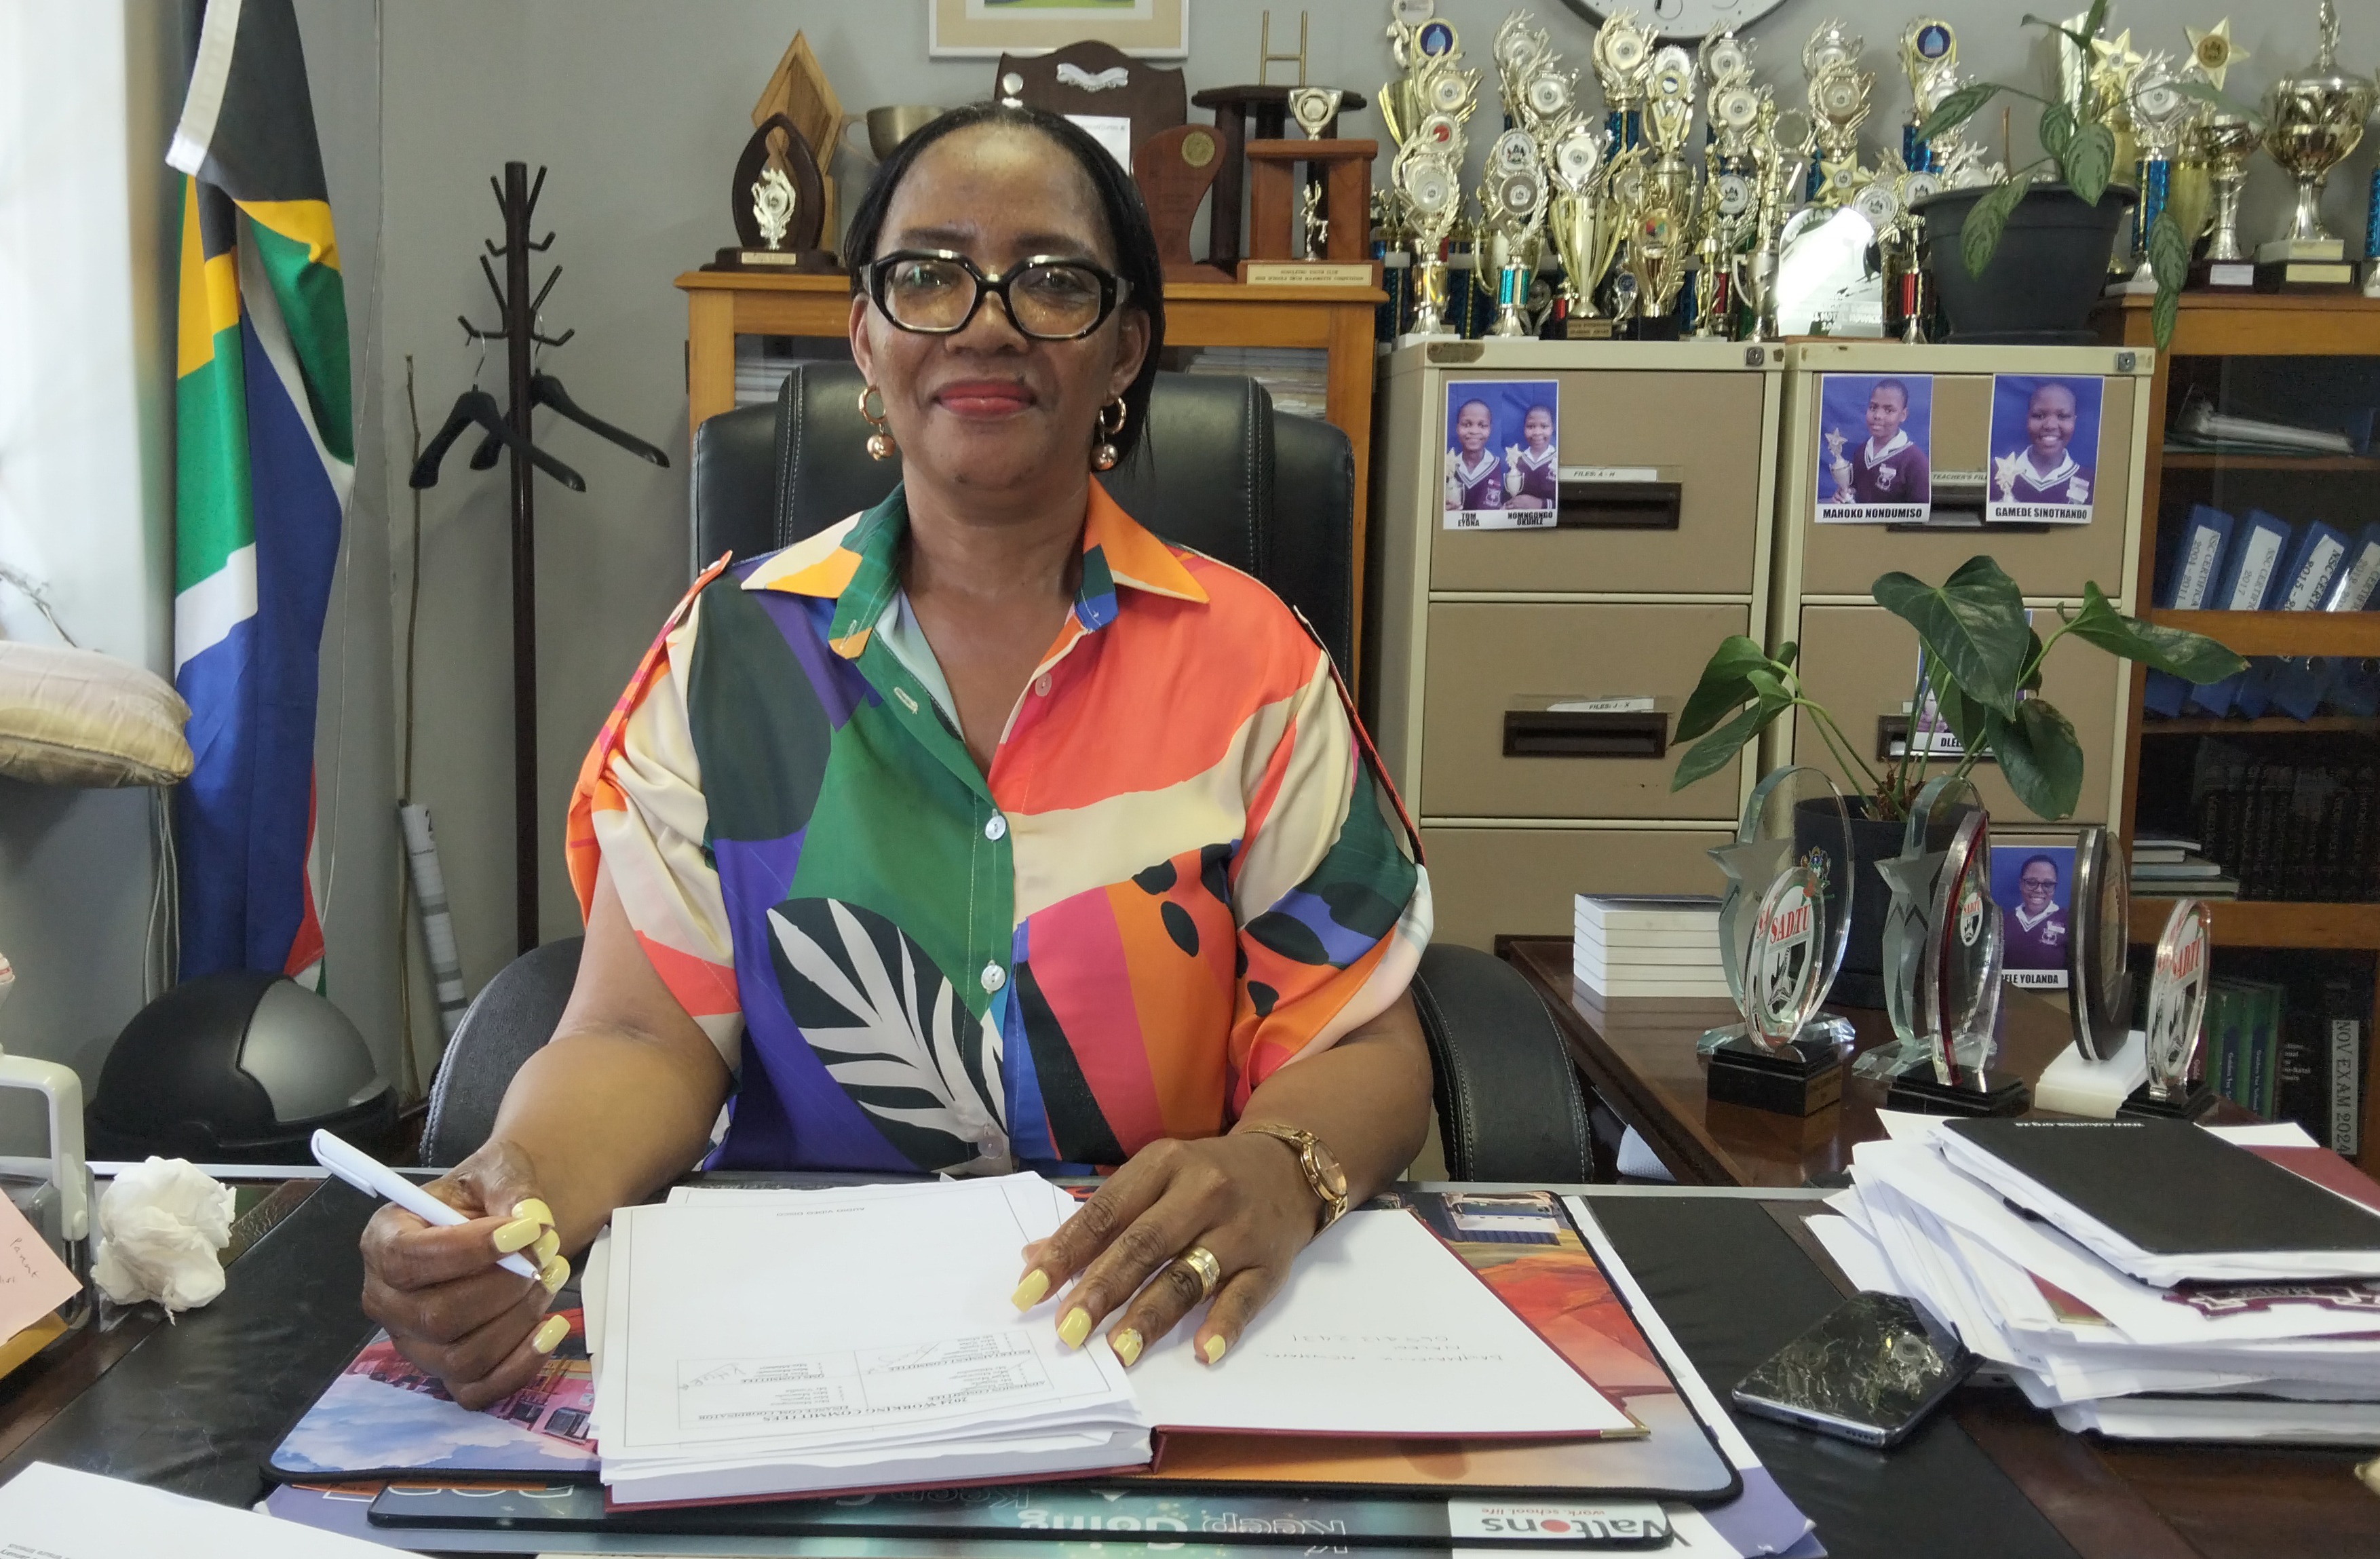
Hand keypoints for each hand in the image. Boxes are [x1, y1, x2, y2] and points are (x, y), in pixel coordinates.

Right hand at [358, 1138, 573, 1409]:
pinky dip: (521, 1365)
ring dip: (518, 1320)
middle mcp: (387, 1301)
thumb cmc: (487, 1198)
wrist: (505, 1226)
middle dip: (504, 1288)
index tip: (525, 1233)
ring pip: (462, 1356)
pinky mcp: (446, 1374)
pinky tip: (551, 1328)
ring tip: (550, 1279)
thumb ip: (511, 1189)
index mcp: (384, 1241)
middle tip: (545, 1257)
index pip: (407, 1259)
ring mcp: (415, 1344)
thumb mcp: (498, 1171)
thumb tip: (531, 1222)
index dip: (467, 1250)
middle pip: (437, 1316)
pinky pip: (477, 1391)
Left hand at [1011, 1134, 1319, 1369]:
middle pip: (1143, 1245)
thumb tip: (1035, 1257)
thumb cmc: (1206, 1178)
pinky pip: (1245, 1297)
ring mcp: (1239, 1229)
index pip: (1105, 1212)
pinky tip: (1202, 1351)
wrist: (1291, 1166)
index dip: (1065, 1252)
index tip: (1028, 1291)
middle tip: (1067, 1330)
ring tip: (1119, 1351)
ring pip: (1188, 1275)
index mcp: (1163, 1165)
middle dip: (1101, 1290)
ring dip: (1151, 1315)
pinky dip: (1224, 1324)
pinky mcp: (1271, 1263)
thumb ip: (1101, 1217)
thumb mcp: (1154, 1178)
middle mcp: (1201, 1192)